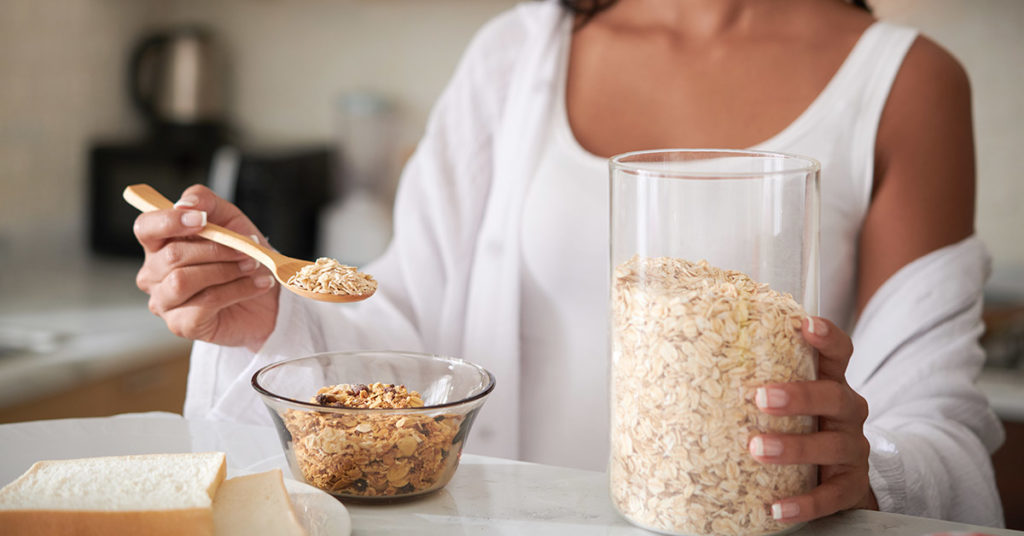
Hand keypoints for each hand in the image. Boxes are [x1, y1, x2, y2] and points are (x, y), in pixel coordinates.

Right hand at [132, 184, 278, 350]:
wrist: (268, 297)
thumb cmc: (241, 256)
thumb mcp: (229, 220)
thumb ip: (205, 201)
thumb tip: (184, 204)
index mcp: (159, 244)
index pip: (145, 228)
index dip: (170, 221)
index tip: (202, 219)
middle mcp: (154, 274)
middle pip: (172, 255)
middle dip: (216, 249)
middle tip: (248, 248)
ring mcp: (164, 302)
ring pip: (183, 281)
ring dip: (225, 270)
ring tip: (253, 266)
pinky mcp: (181, 325)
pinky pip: (204, 303)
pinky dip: (237, 290)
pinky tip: (257, 285)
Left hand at [748, 316, 877, 522]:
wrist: (836, 480)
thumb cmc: (800, 428)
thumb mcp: (786, 403)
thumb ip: (754, 381)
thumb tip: (677, 363)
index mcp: (830, 384)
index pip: (838, 353)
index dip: (827, 337)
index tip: (805, 325)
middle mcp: (847, 413)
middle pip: (834, 397)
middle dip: (799, 396)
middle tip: (761, 398)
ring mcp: (852, 449)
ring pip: (832, 446)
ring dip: (794, 447)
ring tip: (757, 449)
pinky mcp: (852, 486)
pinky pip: (831, 495)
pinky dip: (804, 502)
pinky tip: (776, 507)